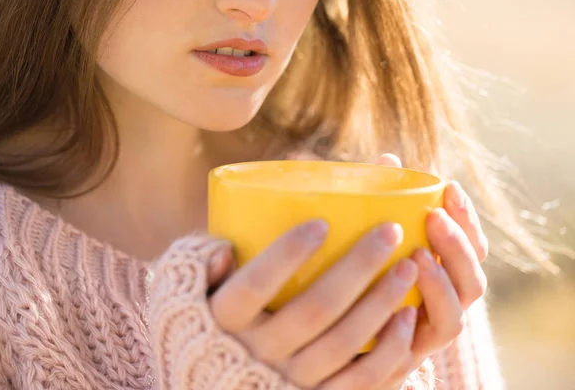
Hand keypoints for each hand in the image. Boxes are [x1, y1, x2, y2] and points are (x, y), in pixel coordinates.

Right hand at [208, 221, 420, 388]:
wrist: (220, 385)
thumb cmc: (210, 326)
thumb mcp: (190, 296)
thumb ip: (200, 268)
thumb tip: (223, 247)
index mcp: (226, 321)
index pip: (254, 285)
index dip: (287, 254)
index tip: (321, 223)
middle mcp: (258, 352)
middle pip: (314, 308)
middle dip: (358, 267)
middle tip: (388, 231)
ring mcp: (290, 381)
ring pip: (344, 343)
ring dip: (381, 303)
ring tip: (407, 266)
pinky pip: (361, 381)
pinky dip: (388, 350)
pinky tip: (406, 317)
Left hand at [367, 157, 488, 386]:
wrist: (322, 342)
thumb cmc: (348, 280)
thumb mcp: (363, 241)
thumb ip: (378, 205)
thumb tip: (388, 159)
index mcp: (437, 277)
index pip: (468, 248)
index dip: (466, 219)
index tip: (449, 187)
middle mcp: (439, 306)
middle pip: (472, 280)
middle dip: (459, 245)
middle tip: (434, 217)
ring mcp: (424, 334)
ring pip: (457, 316)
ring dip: (443, 283)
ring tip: (418, 256)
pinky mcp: (405, 358)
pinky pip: (426, 343)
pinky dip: (421, 320)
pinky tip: (400, 303)